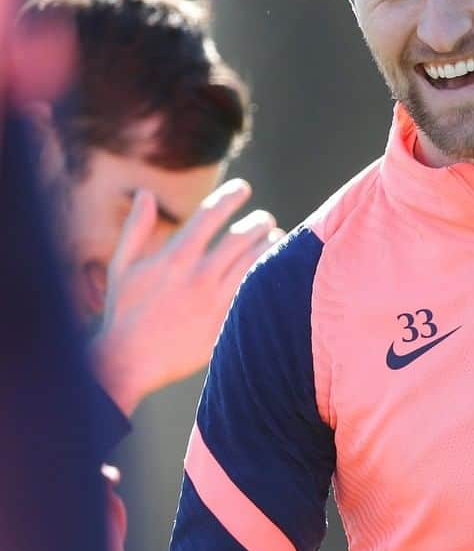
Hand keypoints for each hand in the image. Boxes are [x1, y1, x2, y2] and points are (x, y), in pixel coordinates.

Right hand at [92, 179, 282, 415]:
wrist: (130, 362)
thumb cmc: (123, 312)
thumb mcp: (122, 266)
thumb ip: (136, 228)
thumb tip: (145, 194)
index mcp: (175, 256)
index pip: (211, 213)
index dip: (231, 195)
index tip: (242, 188)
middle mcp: (200, 275)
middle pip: (242, 236)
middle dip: (259, 222)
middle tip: (265, 219)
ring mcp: (217, 301)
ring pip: (256, 263)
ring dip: (270, 246)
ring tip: (275, 238)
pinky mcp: (227, 324)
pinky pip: (256, 293)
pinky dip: (268, 277)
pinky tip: (274, 270)